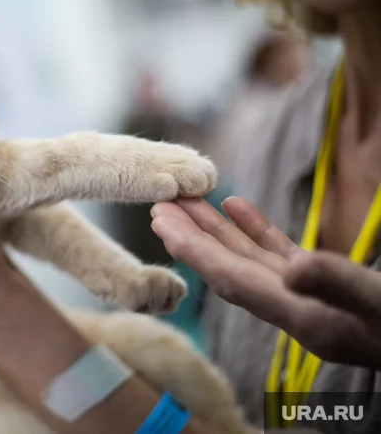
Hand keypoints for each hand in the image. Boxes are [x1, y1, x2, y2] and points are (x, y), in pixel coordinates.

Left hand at [150, 196, 380, 368]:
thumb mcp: (380, 305)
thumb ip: (339, 285)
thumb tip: (294, 269)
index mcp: (301, 315)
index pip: (233, 280)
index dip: (195, 251)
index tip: (162, 223)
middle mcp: (295, 306)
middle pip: (231, 267)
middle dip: (193, 238)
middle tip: (159, 206)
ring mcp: (308, 293)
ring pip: (249, 257)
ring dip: (216, 230)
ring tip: (187, 201)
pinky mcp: (323, 281)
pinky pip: (278, 253)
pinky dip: (256, 229)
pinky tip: (236, 205)